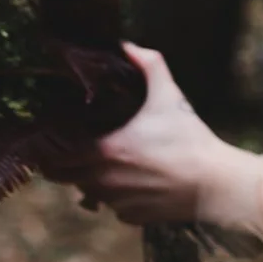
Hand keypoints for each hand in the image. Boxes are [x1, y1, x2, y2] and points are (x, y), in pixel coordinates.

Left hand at [42, 44, 254, 226]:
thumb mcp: (168, 95)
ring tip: (102, 162)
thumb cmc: (189, 139)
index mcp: (104, 152)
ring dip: (90, 179)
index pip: (54, 158)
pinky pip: (114, 208)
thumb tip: (127, 44)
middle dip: (63, 165)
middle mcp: (104, 182)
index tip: (50, 138)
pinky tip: (131, 182)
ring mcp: (117, 203)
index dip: (47, 149)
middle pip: (65, 178)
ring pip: (90, 193)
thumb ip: (147, 64)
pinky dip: (116, 197)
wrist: (215, 184)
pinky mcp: (133, 218)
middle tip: (70, 149)